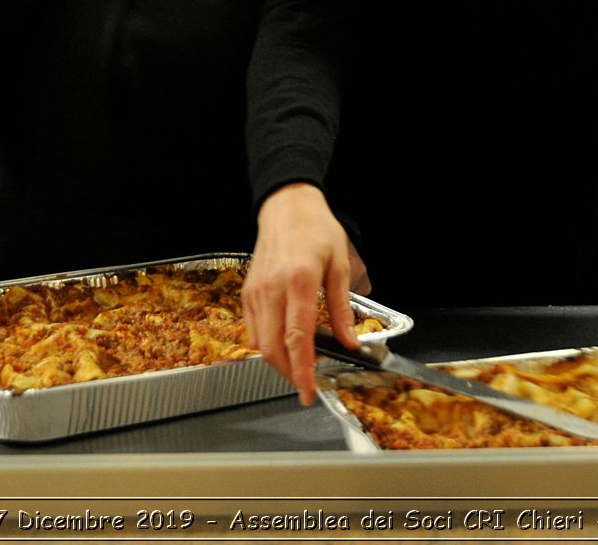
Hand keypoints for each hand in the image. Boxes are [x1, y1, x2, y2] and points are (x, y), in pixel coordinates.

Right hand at [242, 183, 357, 404]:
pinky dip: (268, 345)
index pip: (298, 337)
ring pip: (261, 344)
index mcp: (300, 281)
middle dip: (290, 374)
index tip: (310, 391)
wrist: (286, 206)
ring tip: (301, 365)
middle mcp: (272, 289)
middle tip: (309, 385)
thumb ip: (343, 308)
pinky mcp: (247, 293)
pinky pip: (254, 330)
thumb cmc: (316, 230)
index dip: (304, 370)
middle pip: (274, 348)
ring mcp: (255, 292)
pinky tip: (286, 344)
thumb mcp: (340, 265)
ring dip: (280, 362)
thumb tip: (350, 343)